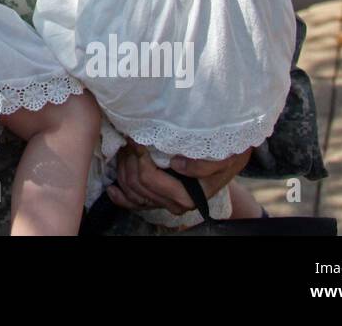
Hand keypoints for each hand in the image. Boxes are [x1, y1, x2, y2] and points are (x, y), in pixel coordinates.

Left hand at [107, 142, 250, 214]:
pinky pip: (133, 203)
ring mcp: (164, 202)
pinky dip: (121, 196)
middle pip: (135, 182)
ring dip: (123, 166)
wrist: (229, 158)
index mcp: (186, 196)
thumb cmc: (227, 154)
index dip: (138, 156)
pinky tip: (112, 188)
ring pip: (130, 188)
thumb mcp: (225, 156)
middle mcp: (173, 203)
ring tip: (126, 146)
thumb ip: (205, 165)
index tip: (136, 137)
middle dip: (129, 158)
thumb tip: (177, 165)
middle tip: (129, 137)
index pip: (148, 177)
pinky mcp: (157, 198)